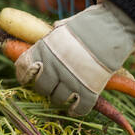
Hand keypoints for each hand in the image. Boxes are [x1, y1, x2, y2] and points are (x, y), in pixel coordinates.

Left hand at [15, 0, 134, 115]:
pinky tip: (75, 108)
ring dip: (61, 98)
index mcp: (43, 50)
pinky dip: (76, 109)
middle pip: (41, 88)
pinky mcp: (88, 90)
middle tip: (52, 85)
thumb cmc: (87, 24)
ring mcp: (70, 80)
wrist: (112, 27)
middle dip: (45, 88)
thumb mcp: (63, 28)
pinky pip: (78, 107)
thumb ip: (54, 36)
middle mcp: (52, 67)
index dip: (24, 75)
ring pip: (58, 99)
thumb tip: (52, 30)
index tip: (28, 78)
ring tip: (66, 94)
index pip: (23, 68)